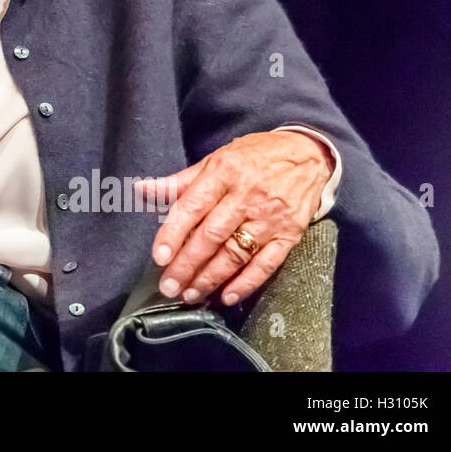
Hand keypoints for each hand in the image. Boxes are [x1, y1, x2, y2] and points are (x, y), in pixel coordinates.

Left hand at [137, 130, 334, 306]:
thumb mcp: (215, 160)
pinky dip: (246, 282)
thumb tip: (142, 189)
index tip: (159, 257)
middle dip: (187, 264)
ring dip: (211, 278)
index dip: (174, 233)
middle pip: (212, 236)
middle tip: (169, 287)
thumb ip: (179, 182)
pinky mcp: (290, 234)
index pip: (192, 206)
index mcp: (223, 173)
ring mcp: (270, 217)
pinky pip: (267, 263)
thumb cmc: (253, 157)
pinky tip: (226, 296)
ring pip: (236, 253)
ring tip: (191, 294)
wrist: (308, 155)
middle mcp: (247, 196)